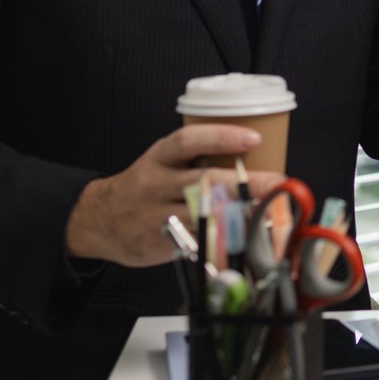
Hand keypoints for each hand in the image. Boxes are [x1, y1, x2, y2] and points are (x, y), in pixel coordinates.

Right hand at [64, 124, 286, 265]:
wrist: (100, 220)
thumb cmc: (145, 187)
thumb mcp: (163, 163)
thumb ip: (197, 159)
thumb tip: (254, 158)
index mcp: (159, 157)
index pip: (189, 141)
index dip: (222, 137)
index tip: (254, 138)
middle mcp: (156, 184)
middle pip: (203, 181)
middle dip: (246, 182)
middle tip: (278, 182)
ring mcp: (157, 215)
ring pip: (203, 214)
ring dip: (241, 213)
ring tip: (271, 211)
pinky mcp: (161, 242)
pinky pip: (197, 240)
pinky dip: (224, 238)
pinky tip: (247, 236)